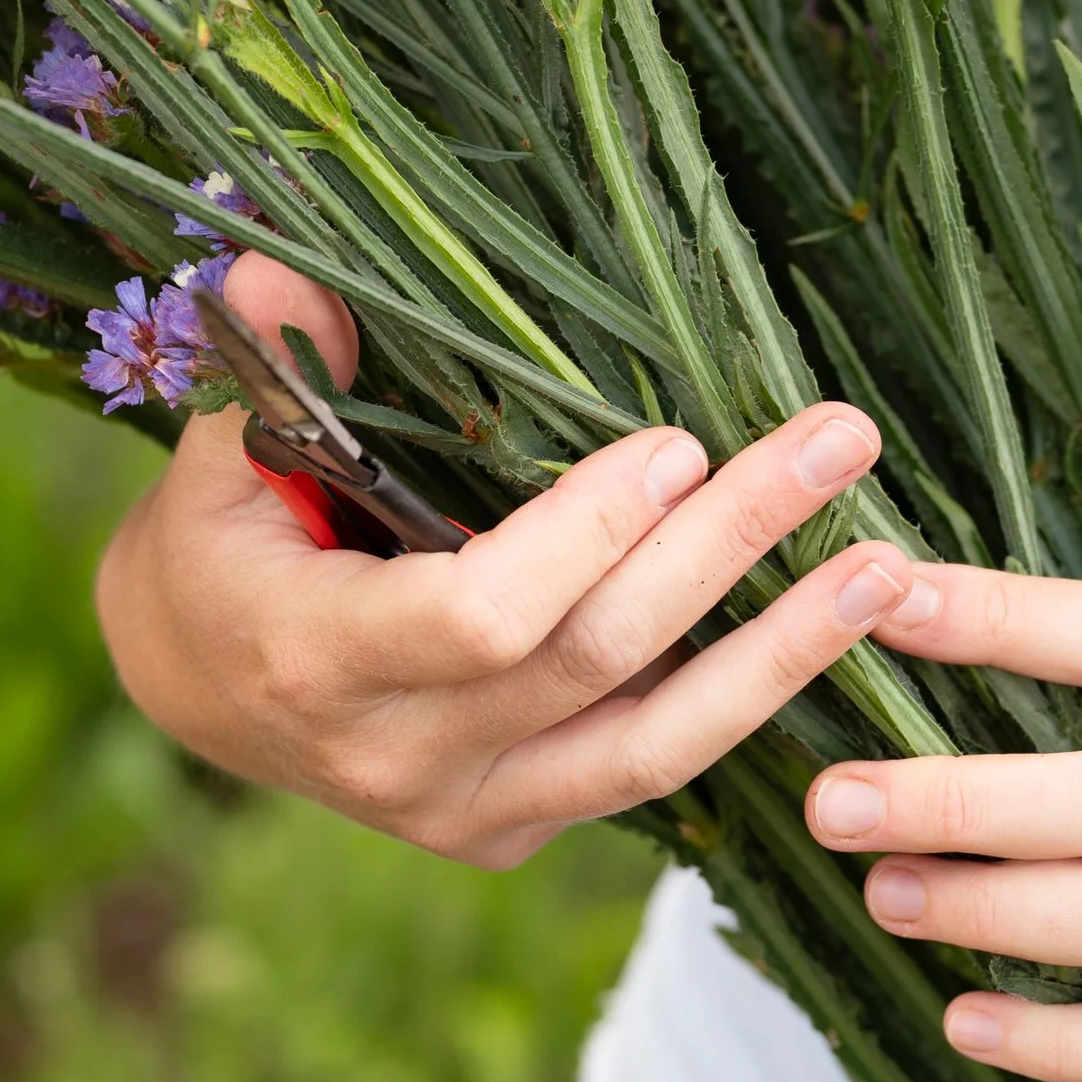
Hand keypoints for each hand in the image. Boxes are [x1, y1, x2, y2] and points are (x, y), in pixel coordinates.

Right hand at [95, 251, 932, 868]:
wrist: (194, 689)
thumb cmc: (212, 545)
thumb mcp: (211, 454)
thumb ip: (266, 360)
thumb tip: (291, 255)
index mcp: (316, 663)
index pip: (479, 619)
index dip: (584, 537)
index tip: (674, 443)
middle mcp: (402, 760)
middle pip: (599, 661)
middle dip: (728, 548)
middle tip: (836, 445)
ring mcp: (470, 810)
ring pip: (659, 746)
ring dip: (784, 652)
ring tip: (888, 565)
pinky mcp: (519, 826)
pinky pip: (653, 766)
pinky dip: (746, 695)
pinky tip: (831, 621)